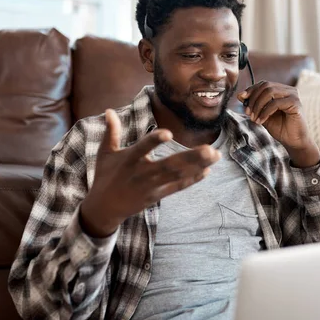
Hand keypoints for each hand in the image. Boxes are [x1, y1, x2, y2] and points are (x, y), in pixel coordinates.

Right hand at [80, 109, 220, 237]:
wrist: (103, 208)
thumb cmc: (105, 176)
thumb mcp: (105, 153)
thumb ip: (111, 131)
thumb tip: (109, 110)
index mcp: (128, 160)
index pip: (142, 148)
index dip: (154, 141)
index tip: (168, 133)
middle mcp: (141, 173)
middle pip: (169, 165)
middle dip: (190, 157)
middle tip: (210, 148)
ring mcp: (150, 186)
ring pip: (177, 176)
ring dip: (197, 166)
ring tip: (215, 155)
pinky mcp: (156, 196)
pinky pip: (176, 188)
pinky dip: (191, 180)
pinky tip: (207, 170)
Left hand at [237, 81, 319, 166]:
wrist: (293, 141)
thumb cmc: (280, 128)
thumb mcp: (262, 115)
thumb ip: (253, 105)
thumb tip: (240, 95)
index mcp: (281, 90)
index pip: (263, 84)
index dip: (251, 90)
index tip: (241, 99)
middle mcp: (288, 90)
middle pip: (265, 86)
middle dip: (253, 99)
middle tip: (247, 112)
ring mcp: (293, 95)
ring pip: (269, 92)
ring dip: (258, 105)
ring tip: (253, 118)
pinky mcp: (296, 103)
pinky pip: (275, 103)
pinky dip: (264, 112)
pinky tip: (260, 121)